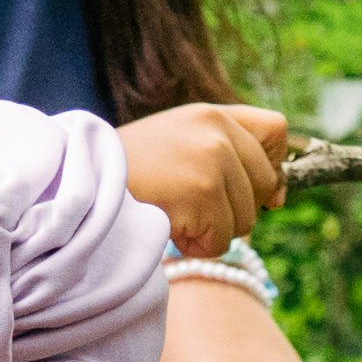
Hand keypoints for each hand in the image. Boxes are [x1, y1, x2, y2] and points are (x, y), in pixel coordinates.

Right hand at [112, 102, 292, 258]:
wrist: (81, 181)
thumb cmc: (127, 171)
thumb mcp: (178, 143)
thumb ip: (227, 156)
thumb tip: (279, 197)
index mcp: (211, 115)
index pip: (276, 130)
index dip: (272, 163)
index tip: (255, 186)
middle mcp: (217, 132)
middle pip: (266, 184)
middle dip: (236, 207)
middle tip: (193, 206)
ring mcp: (212, 161)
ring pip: (246, 219)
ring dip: (212, 230)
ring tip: (173, 214)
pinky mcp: (202, 193)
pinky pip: (222, 240)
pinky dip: (196, 246)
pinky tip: (167, 227)